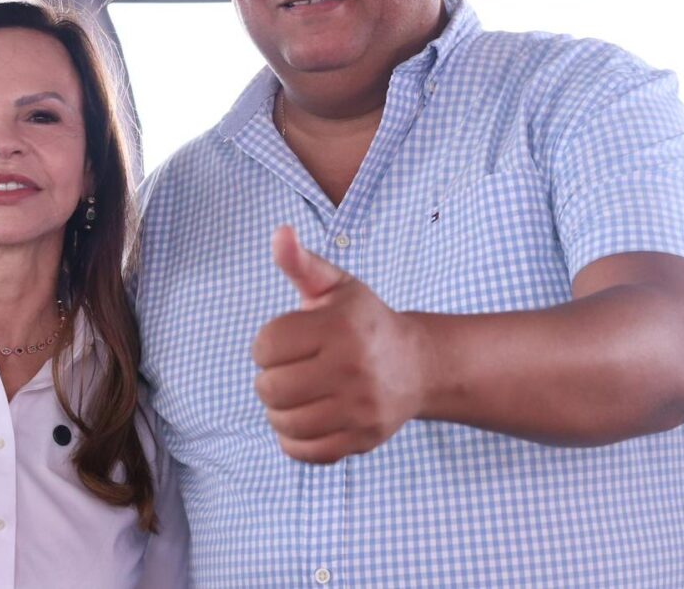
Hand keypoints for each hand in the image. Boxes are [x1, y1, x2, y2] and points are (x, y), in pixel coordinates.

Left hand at [252, 226, 419, 462]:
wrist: (417, 364)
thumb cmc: (362, 320)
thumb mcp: (335, 286)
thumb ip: (300, 262)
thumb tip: (279, 233)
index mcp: (340, 326)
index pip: (266, 346)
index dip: (266, 344)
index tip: (285, 340)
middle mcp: (353, 367)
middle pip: (271, 388)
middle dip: (269, 379)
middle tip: (287, 370)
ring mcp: (360, 407)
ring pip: (285, 423)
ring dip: (278, 411)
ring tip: (293, 395)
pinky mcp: (363, 439)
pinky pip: (306, 451)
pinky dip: (294, 440)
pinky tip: (305, 418)